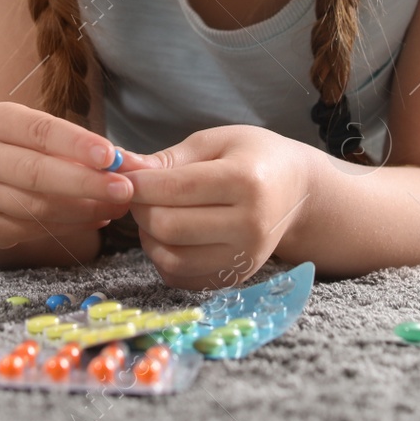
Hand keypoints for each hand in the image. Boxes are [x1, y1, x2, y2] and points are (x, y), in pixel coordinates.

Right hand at [0, 101, 133, 249]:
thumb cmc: (28, 146)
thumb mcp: (47, 135)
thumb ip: (86, 147)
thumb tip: (128, 163)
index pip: (39, 131)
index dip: (76, 144)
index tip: (111, 157)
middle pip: (35, 173)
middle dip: (86, 183)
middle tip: (125, 189)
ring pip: (36, 207)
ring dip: (85, 209)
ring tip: (118, 205)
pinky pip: (34, 230)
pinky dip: (72, 225)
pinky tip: (97, 217)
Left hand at [123, 125, 316, 289]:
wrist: (297, 192)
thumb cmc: (253, 158)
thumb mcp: (216, 142)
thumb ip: (170, 158)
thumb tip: (123, 168)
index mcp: (246, 182)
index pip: (176, 189)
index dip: (138, 184)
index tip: (122, 175)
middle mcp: (250, 226)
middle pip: (169, 226)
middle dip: (140, 209)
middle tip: (138, 194)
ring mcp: (245, 258)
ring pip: (171, 258)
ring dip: (148, 236)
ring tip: (153, 213)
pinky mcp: (236, 278)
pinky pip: (181, 278)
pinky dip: (163, 259)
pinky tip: (167, 236)